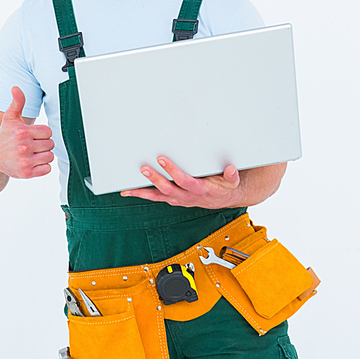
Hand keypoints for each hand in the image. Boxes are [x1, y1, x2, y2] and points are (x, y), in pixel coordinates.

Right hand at [0, 87, 54, 178]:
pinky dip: (43, 167)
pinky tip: (33, 162)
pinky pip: (47, 169)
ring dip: (44, 155)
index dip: (43, 133)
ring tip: (34, 153)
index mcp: (22, 132)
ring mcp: (25, 161)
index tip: (34, 135)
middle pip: (50, 144)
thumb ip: (17, 102)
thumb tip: (16, 87)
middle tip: (33, 145)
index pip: (48, 132)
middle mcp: (23, 147)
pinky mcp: (26, 173)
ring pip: (50, 156)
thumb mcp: (9, 117)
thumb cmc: (4, 135)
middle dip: (44, 144)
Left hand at [121, 156, 240, 208]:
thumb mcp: (231, 181)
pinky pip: (155, 197)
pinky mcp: (172, 199)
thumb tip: (230, 169)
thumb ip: (231, 176)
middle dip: (155, 179)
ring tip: (128, 189)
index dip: (172, 171)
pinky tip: (130, 191)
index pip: (184, 181)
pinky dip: (142, 194)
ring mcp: (178, 199)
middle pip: (167, 189)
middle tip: (143, 169)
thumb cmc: (224, 186)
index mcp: (199, 190)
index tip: (162, 159)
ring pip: (158, 196)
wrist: (222, 198)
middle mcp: (186, 196)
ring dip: (143, 192)